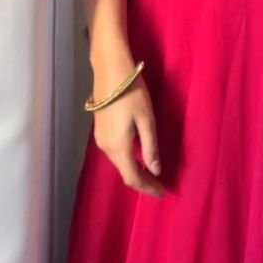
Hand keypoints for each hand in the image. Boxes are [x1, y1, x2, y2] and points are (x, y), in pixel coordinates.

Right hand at [90, 58, 163, 197]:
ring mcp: (100, 139)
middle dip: (142, 181)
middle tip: (159, 185)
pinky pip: (115, 152)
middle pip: (124, 172)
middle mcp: (106, 147)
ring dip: (134, 170)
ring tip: (151, 172)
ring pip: (119, 162)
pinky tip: (137, 155)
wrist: (109, 70)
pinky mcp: (100, 129)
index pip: (132, 177)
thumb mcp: (146, 119)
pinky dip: (127, 158)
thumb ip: (150, 146)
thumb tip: (155, 169)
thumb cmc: (132, 93)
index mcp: (118, 147)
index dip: (147, 187)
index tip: (162, 193)